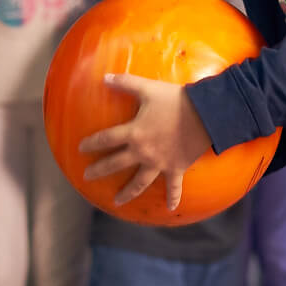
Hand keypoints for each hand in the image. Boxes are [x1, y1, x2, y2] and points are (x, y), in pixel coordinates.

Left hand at [76, 73, 212, 210]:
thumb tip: (104, 78)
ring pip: (139, 182)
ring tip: (117, 202)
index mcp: (134, 133)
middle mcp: (143, 152)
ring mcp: (159, 163)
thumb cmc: (175, 100)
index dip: (91, 144)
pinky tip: (170, 208)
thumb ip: (125, 83)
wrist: (205, 114)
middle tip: (87, 176)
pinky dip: (173, 197)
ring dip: (127, 193)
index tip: (81, 148)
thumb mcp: (148, 88)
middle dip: (99, 170)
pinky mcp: (176, 168)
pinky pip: (174, 186)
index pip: (106, 139)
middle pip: (116, 164)